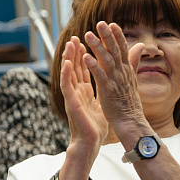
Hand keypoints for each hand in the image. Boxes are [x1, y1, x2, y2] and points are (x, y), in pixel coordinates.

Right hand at [60, 35, 107, 160]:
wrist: (91, 143)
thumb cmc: (96, 127)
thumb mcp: (104, 103)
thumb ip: (106, 90)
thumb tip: (112, 84)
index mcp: (85, 91)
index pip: (84, 70)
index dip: (84, 55)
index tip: (86, 42)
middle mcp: (77, 91)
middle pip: (75, 68)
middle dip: (75, 52)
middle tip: (75, 37)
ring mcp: (73, 95)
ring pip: (69, 73)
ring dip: (69, 58)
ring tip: (70, 44)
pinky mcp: (71, 102)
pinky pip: (67, 85)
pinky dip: (66, 73)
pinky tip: (68, 62)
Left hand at [82, 21, 147, 133]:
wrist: (130, 122)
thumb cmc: (129, 102)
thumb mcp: (132, 79)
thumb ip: (134, 62)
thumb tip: (140, 46)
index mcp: (127, 71)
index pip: (123, 49)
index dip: (117, 36)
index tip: (111, 23)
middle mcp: (122, 73)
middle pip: (115, 51)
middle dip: (107, 36)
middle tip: (100, 23)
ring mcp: (115, 81)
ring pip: (106, 60)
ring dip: (97, 46)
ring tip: (87, 35)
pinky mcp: (107, 90)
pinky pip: (100, 75)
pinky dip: (93, 65)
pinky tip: (85, 56)